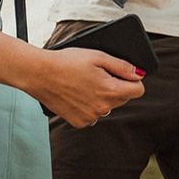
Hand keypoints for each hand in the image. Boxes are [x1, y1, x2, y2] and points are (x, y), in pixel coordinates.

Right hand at [23, 46, 145, 126]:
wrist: (39, 74)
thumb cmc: (66, 62)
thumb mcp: (98, 56)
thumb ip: (122, 66)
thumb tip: (139, 74)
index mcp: (110, 91)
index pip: (138, 90)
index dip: (132, 79)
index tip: (123, 73)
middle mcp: (103, 108)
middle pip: (123, 98)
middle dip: (116, 86)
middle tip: (98, 75)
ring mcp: (91, 117)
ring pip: (108, 106)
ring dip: (102, 97)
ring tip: (85, 83)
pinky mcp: (79, 122)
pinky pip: (94, 114)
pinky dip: (90, 106)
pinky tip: (78, 94)